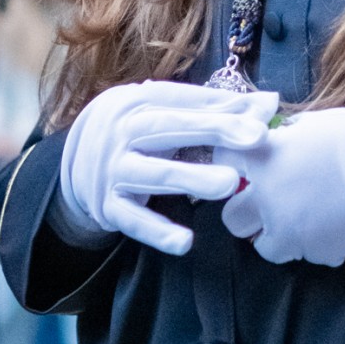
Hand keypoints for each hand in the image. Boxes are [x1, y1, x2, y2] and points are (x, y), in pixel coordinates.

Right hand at [59, 80, 278, 255]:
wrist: (74, 160)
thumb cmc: (138, 130)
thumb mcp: (165, 111)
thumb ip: (215, 108)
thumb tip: (270, 102)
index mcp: (138, 103)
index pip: (183, 101)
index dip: (222, 108)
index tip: (262, 116)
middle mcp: (122, 133)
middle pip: (168, 129)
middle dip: (212, 131)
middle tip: (257, 139)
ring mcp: (112, 171)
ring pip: (154, 174)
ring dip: (190, 179)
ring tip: (228, 184)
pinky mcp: (108, 206)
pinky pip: (135, 221)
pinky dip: (158, 232)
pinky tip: (185, 242)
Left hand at [216, 107, 344, 265]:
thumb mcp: (314, 123)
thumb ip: (285, 138)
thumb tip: (278, 140)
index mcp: (263, 159)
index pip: (222, 160)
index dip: (233, 161)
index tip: (245, 164)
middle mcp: (267, 199)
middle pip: (232, 218)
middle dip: (246, 211)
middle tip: (267, 203)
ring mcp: (290, 230)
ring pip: (264, 245)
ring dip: (276, 234)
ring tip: (301, 218)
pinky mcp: (316, 252)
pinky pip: (305, 253)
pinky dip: (314, 243)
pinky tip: (332, 225)